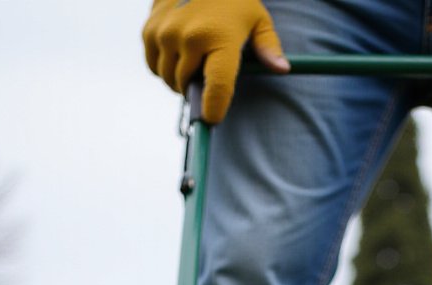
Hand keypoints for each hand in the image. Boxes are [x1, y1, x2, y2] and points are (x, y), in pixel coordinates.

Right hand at [141, 0, 288, 122]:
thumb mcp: (257, 18)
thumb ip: (268, 46)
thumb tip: (282, 69)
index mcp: (219, 38)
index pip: (217, 86)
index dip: (215, 108)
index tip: (212, 119)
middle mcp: (189, 37)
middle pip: (189, 86)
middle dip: (198, 90)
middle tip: (207, 77)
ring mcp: (166, 34)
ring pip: (169, 79)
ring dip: (180, 80)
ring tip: (193, 63)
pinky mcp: (149, 30)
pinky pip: (153, 66)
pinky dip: (163, 67)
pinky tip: (176, 53)